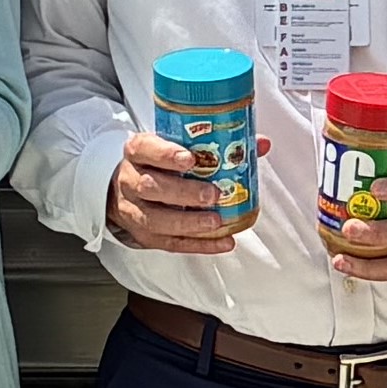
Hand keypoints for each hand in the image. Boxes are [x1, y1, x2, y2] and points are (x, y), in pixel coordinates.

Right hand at [105, 127, 243, 251]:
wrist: (125, 190)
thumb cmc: (157, 165)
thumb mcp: (174, 146)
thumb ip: (216, 143)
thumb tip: (261, 143)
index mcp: (138, 152)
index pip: (145, 149)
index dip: (166, 154)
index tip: (190, 158)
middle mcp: (131, 180)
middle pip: (150, 187)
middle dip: (183, 192)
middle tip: (212, 194)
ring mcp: (134, 211)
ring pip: (156, 219)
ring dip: (189, 222)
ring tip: (215, 221)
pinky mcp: (145, 236)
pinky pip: (171, 243)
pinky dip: (199, 245)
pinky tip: (222, 241)